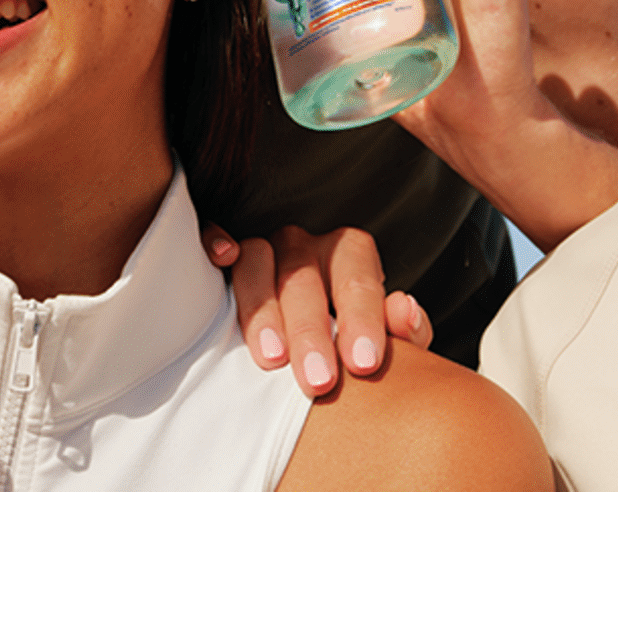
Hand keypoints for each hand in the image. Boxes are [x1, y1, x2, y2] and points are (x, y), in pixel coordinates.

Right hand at [203, 219, 426, 392]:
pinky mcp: (223, 255)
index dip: (362, 317)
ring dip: (263, 308)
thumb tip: (404, 310)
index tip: (364, 364)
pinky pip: (213, 235)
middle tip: (319, 382)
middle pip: (304, 276)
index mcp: (348, 257)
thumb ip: (402, 334)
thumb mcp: (378, 345)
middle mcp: (304, 247)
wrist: (307, 349)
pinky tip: (223, 258)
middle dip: (311, 331)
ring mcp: (261, 248)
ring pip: (258, 260)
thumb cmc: (345, 347)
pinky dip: (216, 241)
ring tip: (271, 359)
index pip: (357, 276)